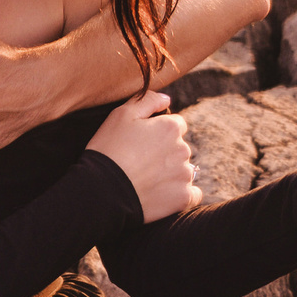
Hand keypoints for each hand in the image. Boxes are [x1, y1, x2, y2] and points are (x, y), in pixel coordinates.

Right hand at [90, 91, 198, 222]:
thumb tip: (167, 98)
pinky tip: (164, 195)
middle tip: (141, 163)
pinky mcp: (183, 198)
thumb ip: (147, 100)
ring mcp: (185, 175)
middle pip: (180, 148)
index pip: (176, 126)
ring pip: (184, 171)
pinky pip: (193, 194)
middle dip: (165, 154)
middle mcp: (183, 149)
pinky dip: (182, 194)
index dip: (158, 133)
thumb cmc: (109, 149)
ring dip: (172, 174)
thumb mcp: (121, 115)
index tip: (142, 144)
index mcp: (170, 128)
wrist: (103, 190)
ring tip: (147, 181)